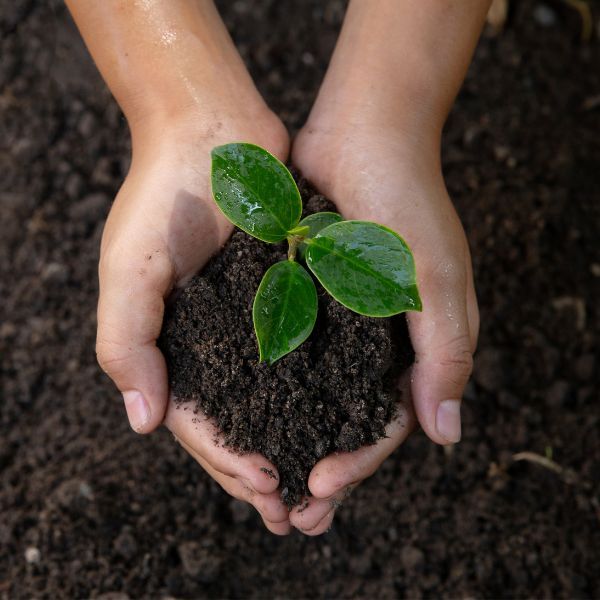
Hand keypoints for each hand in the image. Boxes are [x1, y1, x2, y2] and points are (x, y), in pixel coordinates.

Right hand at [96, 110, 292, 533]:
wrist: (210, 129)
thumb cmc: (162, 194)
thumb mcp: (129, 270)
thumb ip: (126, 343)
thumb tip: (141, 422)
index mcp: (170, 344)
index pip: (196, 421)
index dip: (226, 460)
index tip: (268, 486)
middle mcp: (213, 340)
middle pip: (239, 421)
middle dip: (263, 470)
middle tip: (300, 513)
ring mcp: (252, 319)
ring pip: (276, 396)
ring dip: (297, 440)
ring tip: (325, 482)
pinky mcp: (288, 293)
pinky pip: (305, 350)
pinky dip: (320, 386)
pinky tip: (343, 415)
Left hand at [288, 119, 478, 532]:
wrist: (363, 133)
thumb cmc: (406, 200)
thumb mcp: (435, 277)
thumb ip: (446, 352)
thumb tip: (447, 435)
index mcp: (416, 344)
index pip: (392, 422)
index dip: (361, 459)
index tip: (319, 485)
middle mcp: (377, 340)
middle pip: (350, 420)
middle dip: (326, 466)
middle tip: (292, 515)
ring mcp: (339, 320)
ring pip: (315, 395)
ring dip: (292, 437)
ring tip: (260, 480)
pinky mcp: (305, 295)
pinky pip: (288, 351)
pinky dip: (269, 386)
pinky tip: (241, 415)